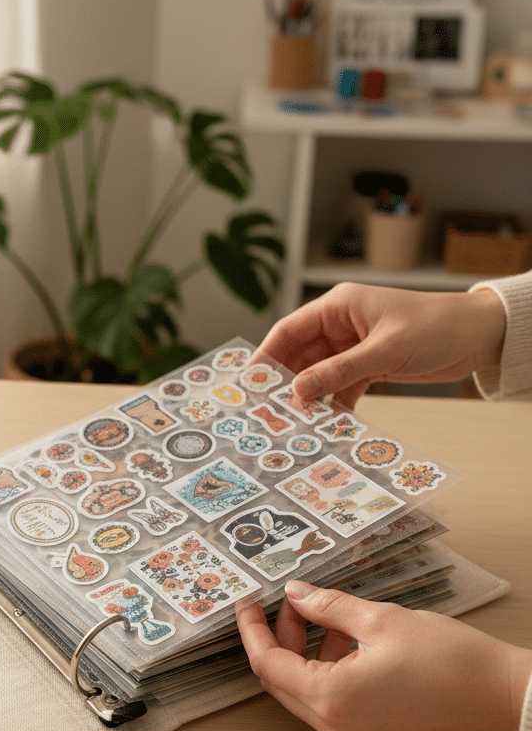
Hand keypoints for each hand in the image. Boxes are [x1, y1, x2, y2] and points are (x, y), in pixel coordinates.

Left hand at [237, 581, 531, 730]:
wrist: (507, 698)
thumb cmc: (452, 661)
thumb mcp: (380, 620)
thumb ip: (328, 607)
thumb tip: (297, 595)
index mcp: (331, 701)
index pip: (268, 664)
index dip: (254, 630)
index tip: (247, 605)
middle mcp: (336, 729)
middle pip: (282, 681)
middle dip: (281, 638)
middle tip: (290, 604)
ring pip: (305, 693)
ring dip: (305, 653)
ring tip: (324, 615)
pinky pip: (331, 704)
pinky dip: (327, 672)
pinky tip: (345, 641)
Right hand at [252, 283, 505, 408]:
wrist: (481, 335)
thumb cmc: (437, 326)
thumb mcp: (384, 349)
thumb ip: (339, 371)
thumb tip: (299, 391)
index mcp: (338, 306)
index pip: (289, 330)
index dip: (266, 356)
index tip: (249, 382)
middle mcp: (340, 325)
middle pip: (299, 356)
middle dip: (286, 383)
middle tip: (270, 411)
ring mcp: (353, 347)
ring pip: (318, 375)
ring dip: (310, 397)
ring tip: (297, 422)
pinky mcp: (369, 365)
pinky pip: (340, 387)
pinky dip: (334, 404)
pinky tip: (328, 423)